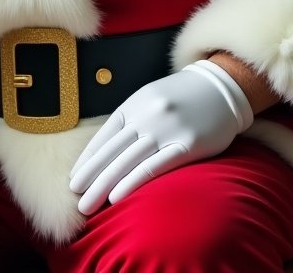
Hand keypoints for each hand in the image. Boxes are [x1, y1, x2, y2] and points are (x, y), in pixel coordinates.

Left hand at [69, 60, 252, 214]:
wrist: (219, 88)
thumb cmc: (180, 97)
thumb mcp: (149, 100)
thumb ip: (130, 120)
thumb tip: (107, 148)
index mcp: (133, 106)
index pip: (103, 137)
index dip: (87, 160)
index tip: (74, 179)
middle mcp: (144, 117)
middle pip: (111, 152)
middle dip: (91, 177)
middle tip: (75, 197)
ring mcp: (165, 130)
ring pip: (127, 161)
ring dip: (104, 185)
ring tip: (89, 204)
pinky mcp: (186, 145)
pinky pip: (154, 166)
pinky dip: (132, 182)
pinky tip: (117, 196)